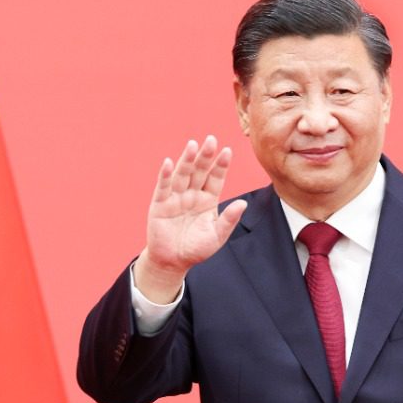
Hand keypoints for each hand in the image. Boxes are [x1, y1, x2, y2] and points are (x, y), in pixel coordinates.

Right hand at [134, 136, 246, 302]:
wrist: (173, 262)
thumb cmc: (196, 249)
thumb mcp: (217, 236)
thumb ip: (229, 220)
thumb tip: (243, 204)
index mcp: (208, 200)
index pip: (216, 178)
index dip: (221, 165)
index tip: (227, 151)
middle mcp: (192, 194)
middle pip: (199, 171)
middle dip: (205, 156)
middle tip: (211, 140)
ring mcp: (176, 198)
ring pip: (182, 175)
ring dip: (187, 160)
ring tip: (193, 145)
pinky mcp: (160, 204)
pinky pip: (163, 187)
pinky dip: (166, 175)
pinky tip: (170, 163)